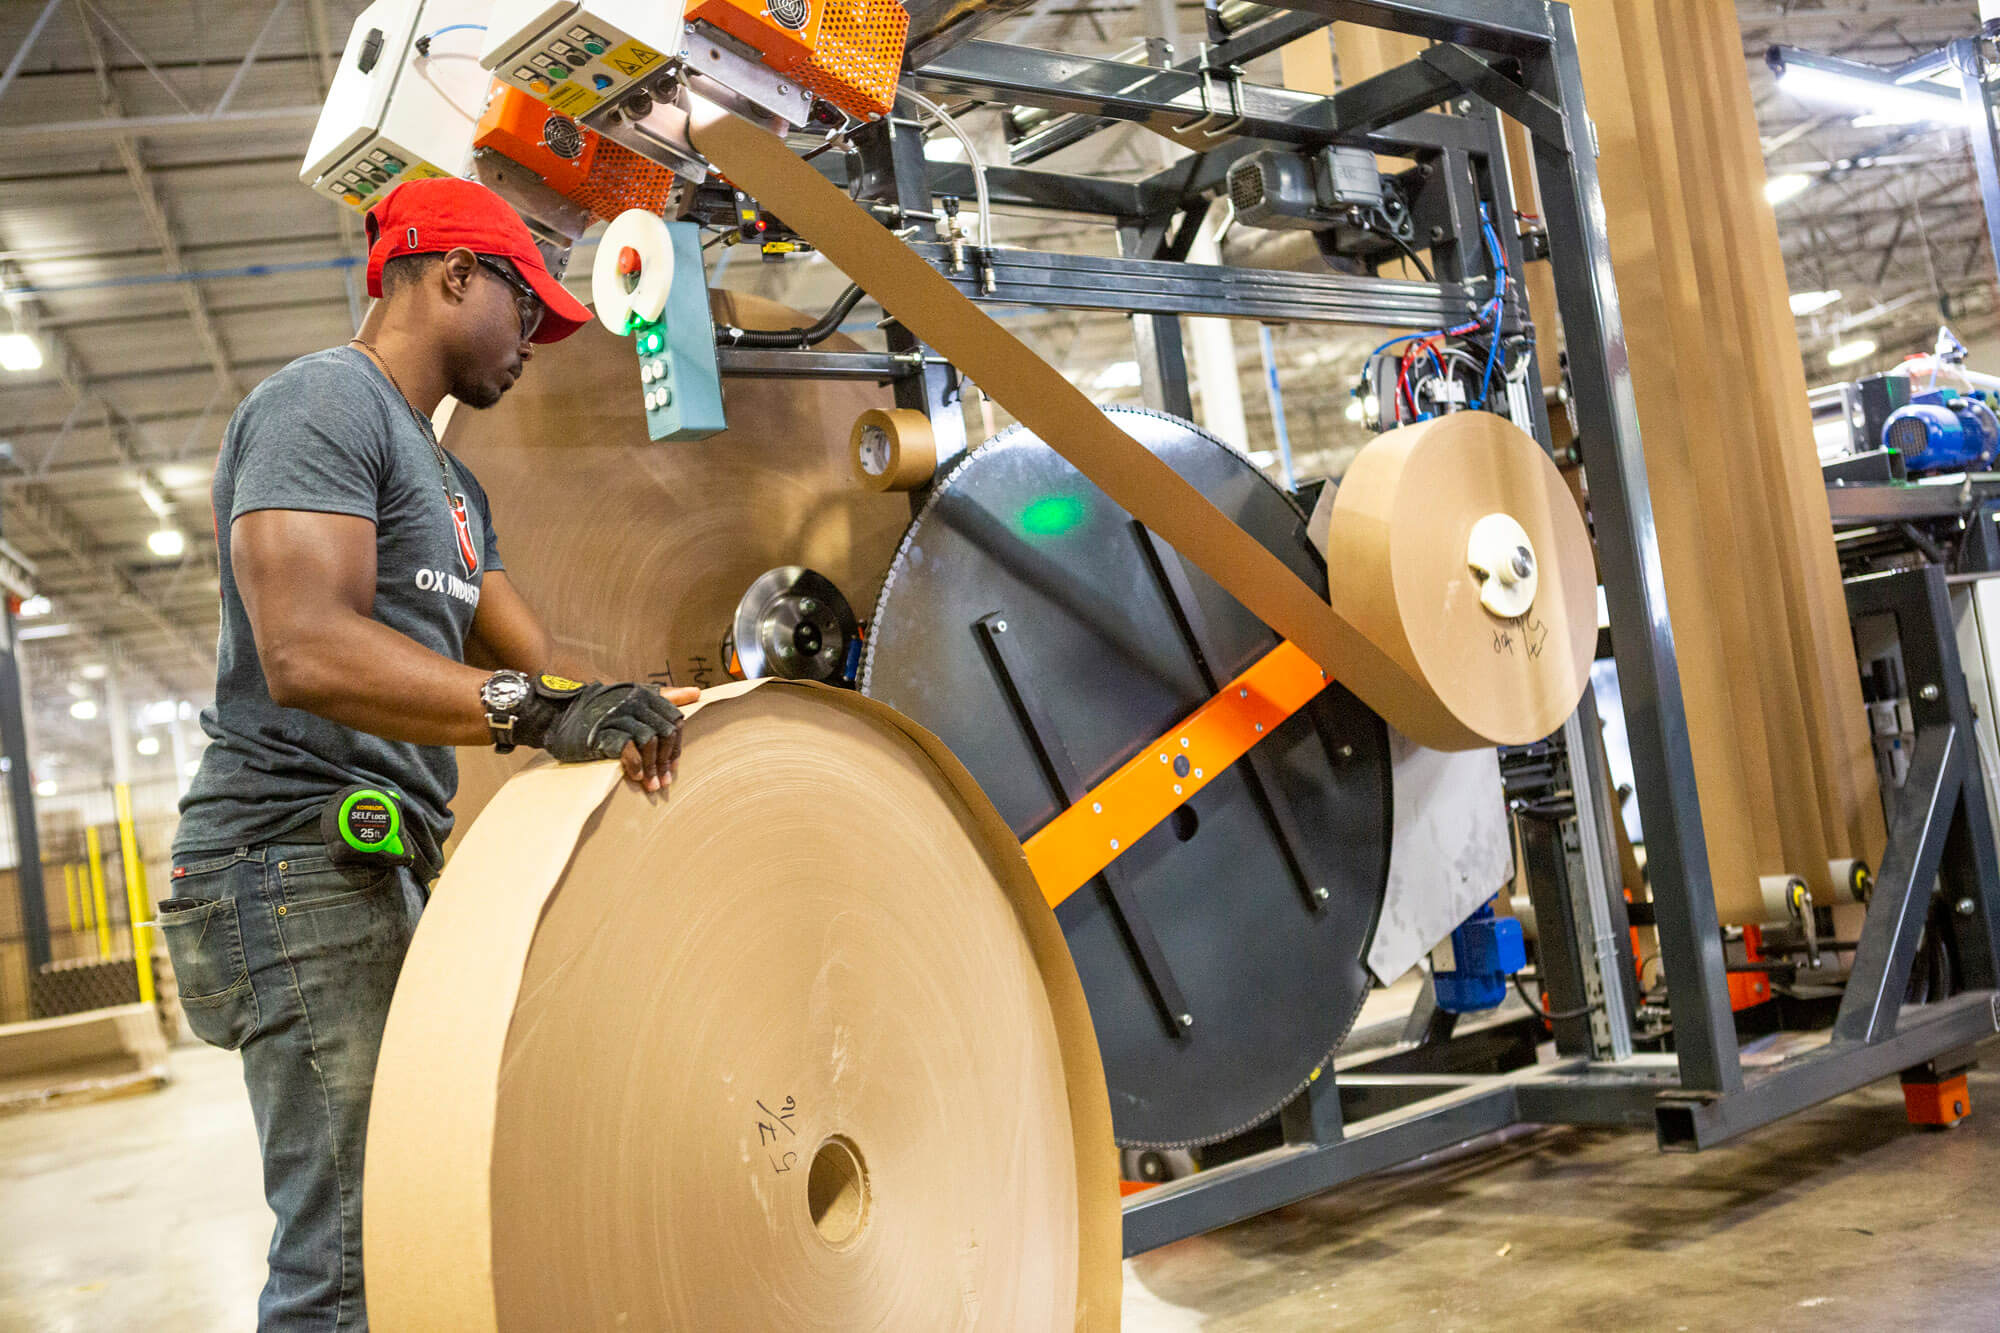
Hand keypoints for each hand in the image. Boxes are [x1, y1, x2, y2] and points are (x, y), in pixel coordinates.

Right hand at [516, 679, 692, 791]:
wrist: (557, 715)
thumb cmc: (597, 711)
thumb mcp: (632, 698)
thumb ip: (665, 696)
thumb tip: (697, 693)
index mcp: (644, 694)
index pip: (674, 720)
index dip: (676, 746)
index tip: (672, 766)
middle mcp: (634, 702)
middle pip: (666, 733)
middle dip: (667, 761)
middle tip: (664, 782)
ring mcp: (618, 716)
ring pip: (650, 742)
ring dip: (653, 768)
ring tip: (650, 786)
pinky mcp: (603, 732)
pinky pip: (629, 750)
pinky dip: (636, 766)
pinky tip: (635, 778)